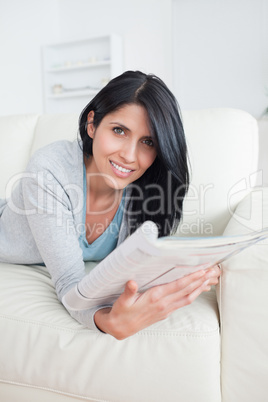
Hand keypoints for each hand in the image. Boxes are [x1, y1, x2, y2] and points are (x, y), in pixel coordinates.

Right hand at [94, 265, 220, 339]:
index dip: (190, 278)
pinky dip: (192, 295)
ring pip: (188, 298)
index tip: (201, 271)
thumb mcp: (122, 301)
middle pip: (187, 291)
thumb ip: (128, 291)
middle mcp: (163, 304)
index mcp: (155, 298)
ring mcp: (166, 309)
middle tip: (212, 272)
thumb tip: (131, 283)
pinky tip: (196, 291)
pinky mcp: (165, 313)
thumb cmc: (122, 312)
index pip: (177, 286)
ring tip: (210, 280)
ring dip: (199, 289)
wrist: (120, 329)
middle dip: (200, 281)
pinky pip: (183, 303)